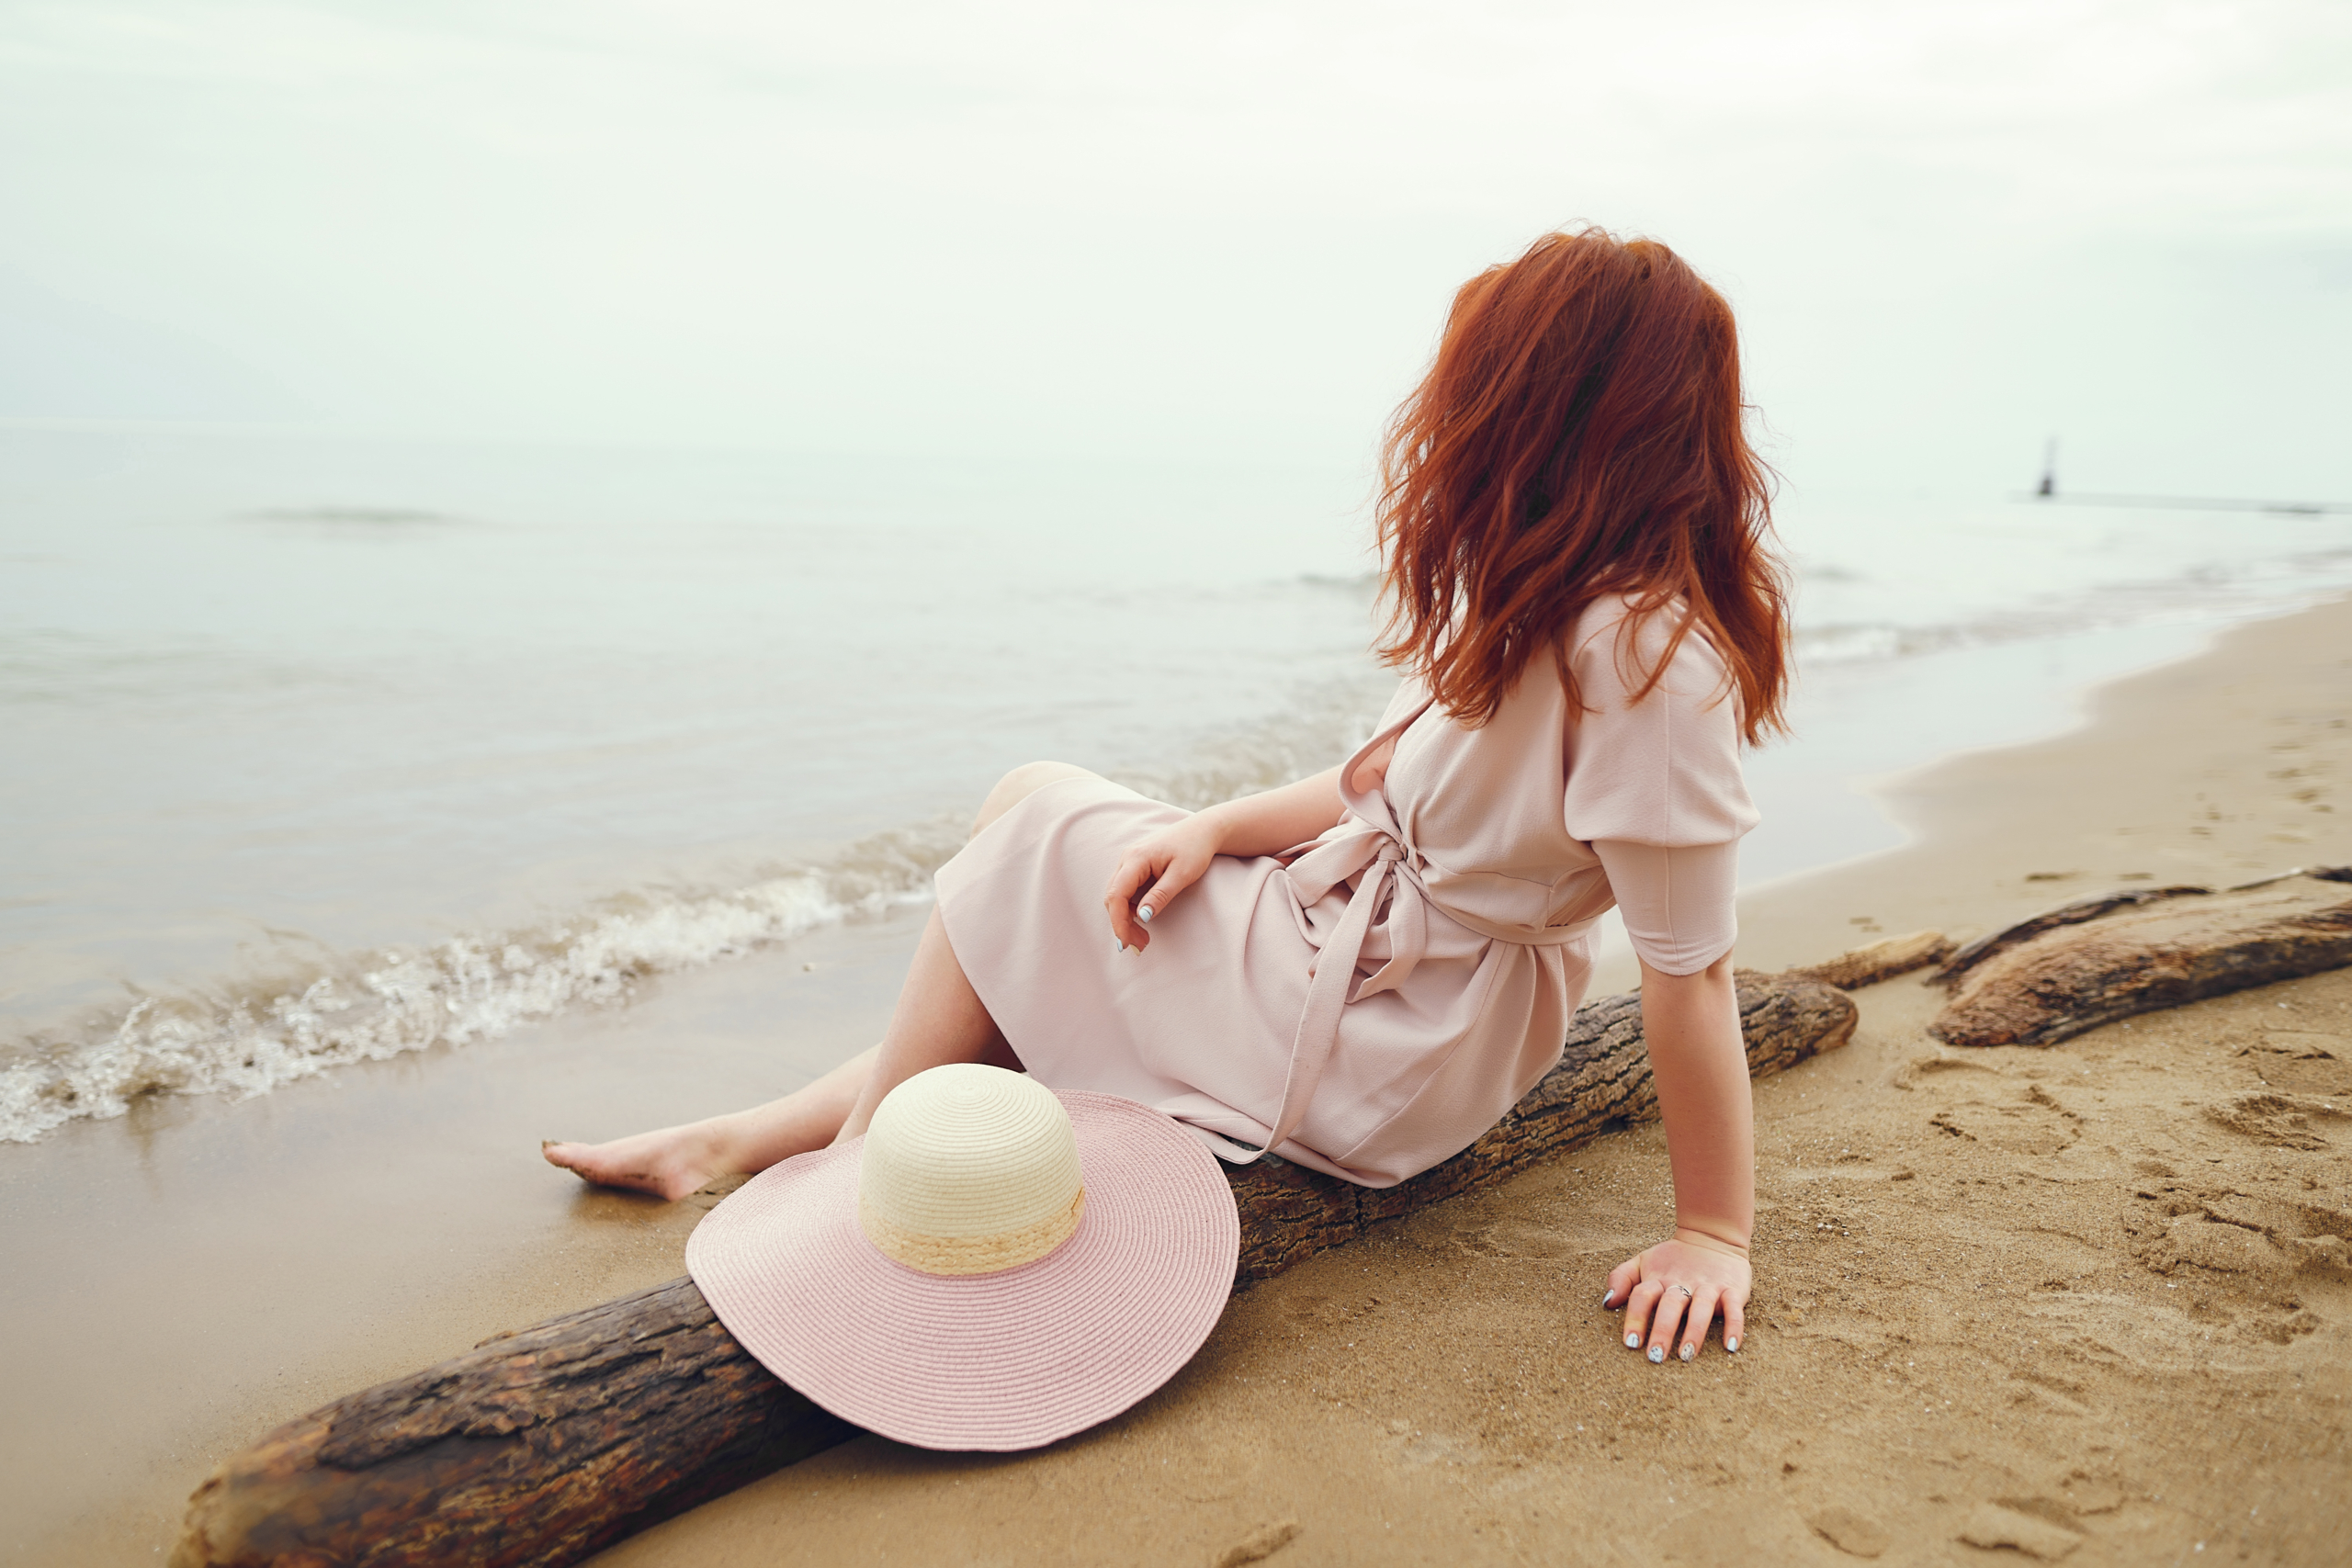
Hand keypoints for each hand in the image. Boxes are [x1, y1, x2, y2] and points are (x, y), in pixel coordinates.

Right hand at [1103, 811, 1224, 950]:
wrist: (1203, 830)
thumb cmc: (1195, 849)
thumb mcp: (1182, 875)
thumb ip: (1161, 895)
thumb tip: (1142, 917)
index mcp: (1136, 858)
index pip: (1116, 895)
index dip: (1118, 922)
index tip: (1127, 943)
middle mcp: (1127, 858)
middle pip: (1112, 896)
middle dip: (1122, 924)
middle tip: (1140, 945)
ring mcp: (1129, 860)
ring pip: (1116, 894)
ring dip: (1124, 917)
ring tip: (1143, 937)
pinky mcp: (1135, 865)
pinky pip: (1124, 889)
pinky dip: (1129, 907)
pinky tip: (1142, 918)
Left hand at [1602, 1229, 1750, 1362]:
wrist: (1712, 1237)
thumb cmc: (1672, 1259)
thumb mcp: (1643, 1262)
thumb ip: (1621, 1279)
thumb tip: (1607, 1303)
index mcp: (1658, 1278)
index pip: (1643, 1296)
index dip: (1636, 1318)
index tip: (1631, 1343)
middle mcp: (1683, 1282)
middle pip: (1670, 1305)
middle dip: (1662, 1330)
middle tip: (1655, 1356)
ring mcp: (1709, 1286)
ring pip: (1701, 1308)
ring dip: (1694, 1331)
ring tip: (1686, 1355)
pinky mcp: (1732, 1290)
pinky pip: (1735, 1308)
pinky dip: (1734, 1326)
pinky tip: (1731, 1347)